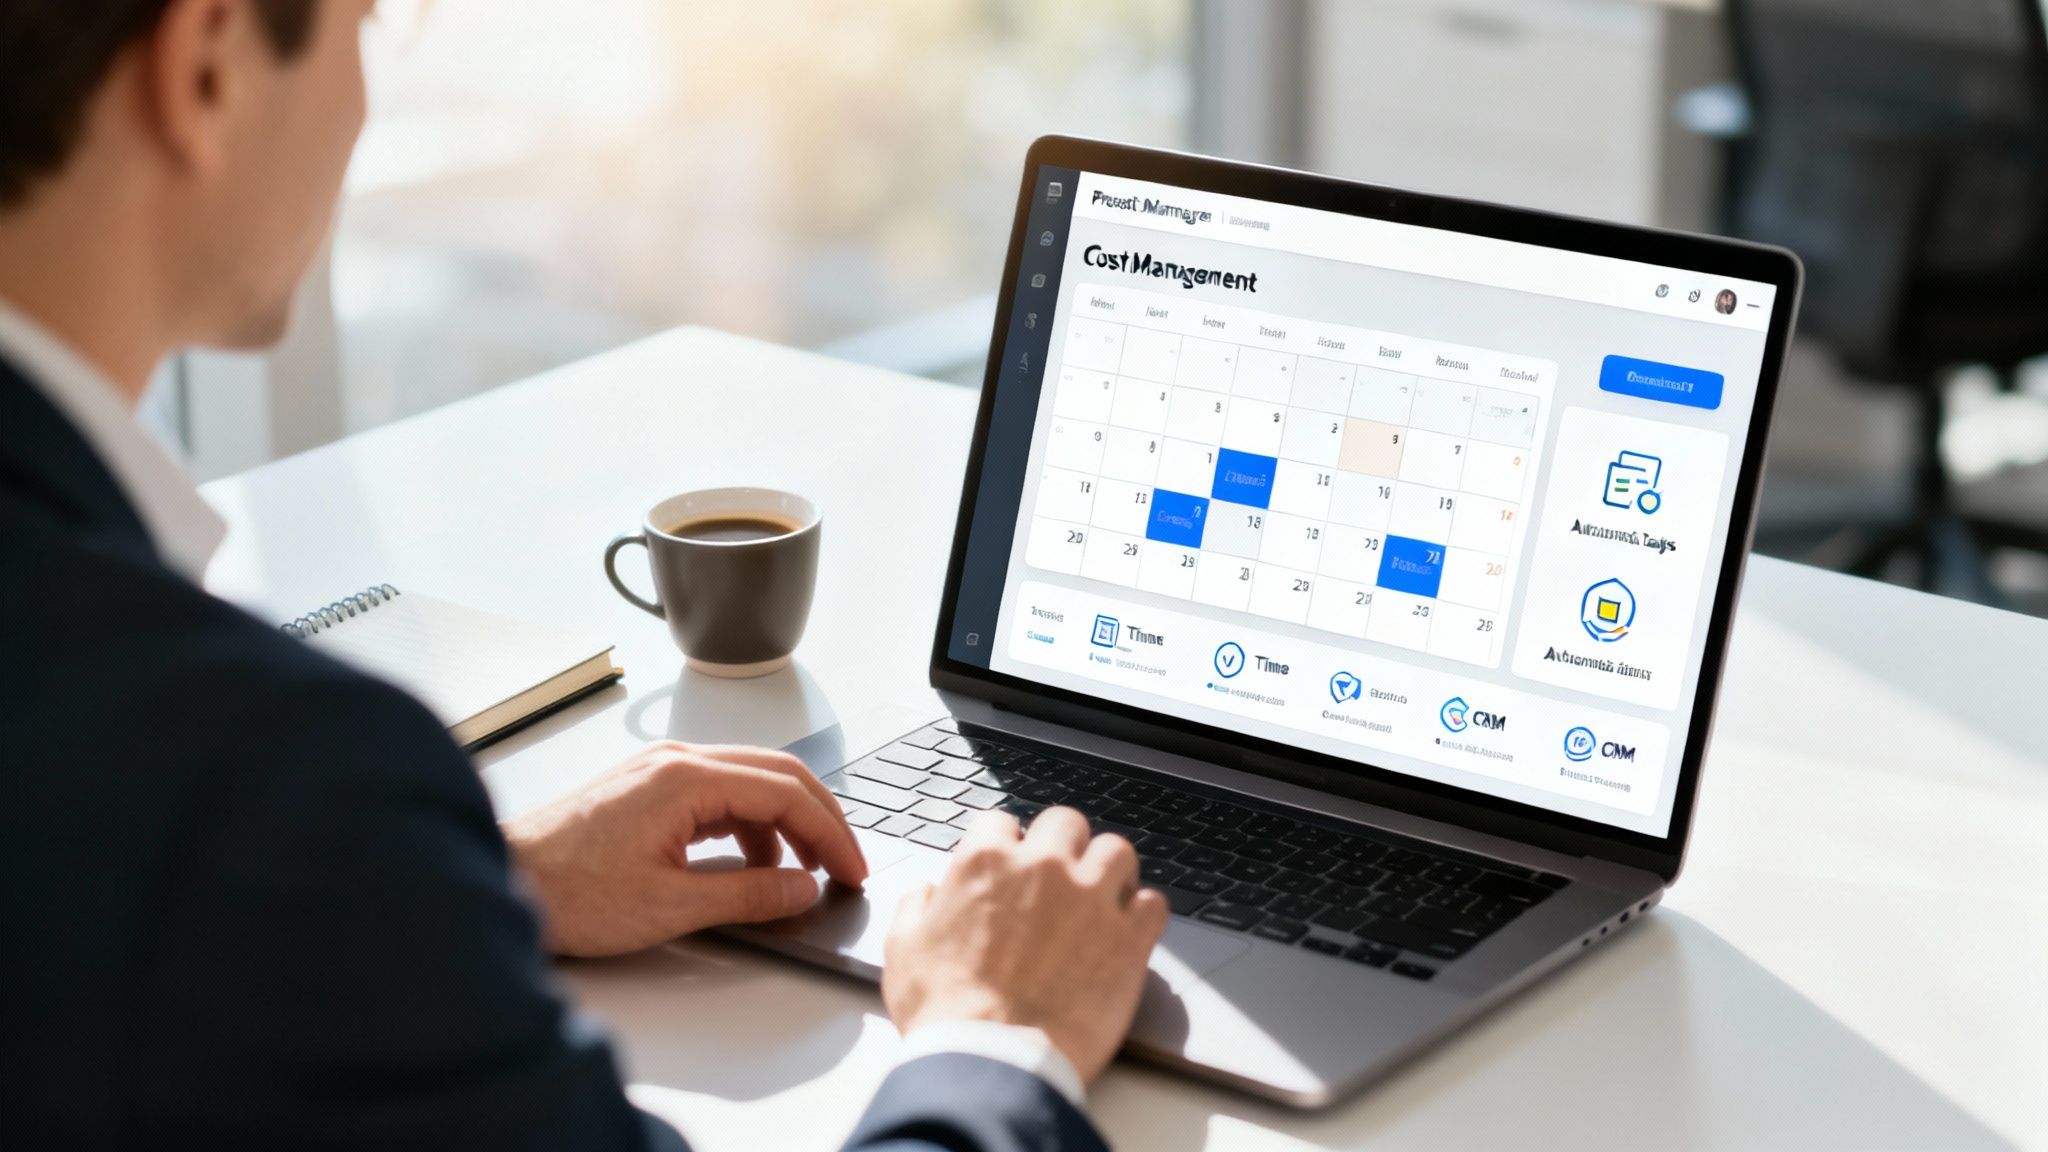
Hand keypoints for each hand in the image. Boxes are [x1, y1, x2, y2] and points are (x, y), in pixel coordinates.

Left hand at [503, 741, 866, 956]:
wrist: (500, 879)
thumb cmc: (567, 891)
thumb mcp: (670, 905)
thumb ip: (747, 895)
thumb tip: (801, 889)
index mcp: (686, 779)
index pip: (786, 792)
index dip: (830, 833)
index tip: (851, 869)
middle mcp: (676, 761)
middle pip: (777, 774)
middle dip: (819, 820)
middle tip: (843, 864)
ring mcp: (659, 771)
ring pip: (749, 782)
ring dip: (783, 824)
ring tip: (798, 874)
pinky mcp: (646, 788)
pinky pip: (718, 794)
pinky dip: (748, 826)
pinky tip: (749, 864)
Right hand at [882, 807, 1167, 1084]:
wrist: (994, 1060)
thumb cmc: (946, 1011)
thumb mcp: (904, 949)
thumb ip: (915, 908)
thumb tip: (926, 894)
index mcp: (985, 861)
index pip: (1000, 822)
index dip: (1004, 846)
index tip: (1009, 867)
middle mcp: (1043, 866)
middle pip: (1066, 823)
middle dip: (1062, 846)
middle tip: (1058, 878)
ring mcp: (1091, 897)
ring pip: (1117, 850)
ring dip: (1109, 870)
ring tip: (1102, 897)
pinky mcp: (1129, 936)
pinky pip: (1153, 902)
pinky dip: (1143, 914)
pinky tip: (1128, 932)